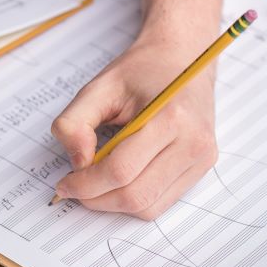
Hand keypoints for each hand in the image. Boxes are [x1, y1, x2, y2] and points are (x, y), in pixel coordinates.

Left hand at [52, 34, 218, 219]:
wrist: (183, 59)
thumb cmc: (142, 70)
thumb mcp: (99, 86)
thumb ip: (75, 122)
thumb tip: (77, 162)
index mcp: (170, 116)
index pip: (121, 170)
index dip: (86, 184)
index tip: (64, 184)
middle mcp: (194, 142)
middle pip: (136, 196)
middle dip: (97, 199)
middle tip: (74, 188)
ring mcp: (202, 158)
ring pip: (149, 207)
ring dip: (113, 204)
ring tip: (95, 183)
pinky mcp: (202, 167)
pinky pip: (161, 202)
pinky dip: (133, 200)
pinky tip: (118, 180)